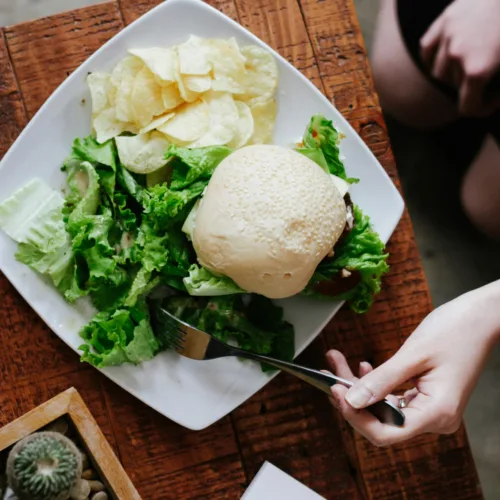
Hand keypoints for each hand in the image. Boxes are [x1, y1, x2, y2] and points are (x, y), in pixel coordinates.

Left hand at [327, 282, 499, 445]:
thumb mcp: (413, 355)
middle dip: (352, 398)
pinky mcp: (425, 398)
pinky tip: (363, 367)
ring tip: (338, 362)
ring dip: (359, 387)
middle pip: (380, 422)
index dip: (355, 416)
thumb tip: (350, 401)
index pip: (385, 434)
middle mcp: (434, 418)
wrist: (481, 318)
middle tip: (330, 375)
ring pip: (383, 408)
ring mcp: (430, 410)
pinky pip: (393, 398)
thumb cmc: (456, 331)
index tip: (335, 392)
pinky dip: (375, 384)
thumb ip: (381, 381)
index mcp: (436, 413)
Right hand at [420, 0, 499, 115]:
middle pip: (454, 88)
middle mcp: (456, 56)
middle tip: (490, 73)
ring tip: (471, 62)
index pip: (468, 108)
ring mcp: (448, 37)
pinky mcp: (444, 21)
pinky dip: (434, 58)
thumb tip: (496, 101)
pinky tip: (449, 55)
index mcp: (477, 70)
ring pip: (439, 72)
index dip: (483, 108)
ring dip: (452, 72)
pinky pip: (427, 51)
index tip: (495, 97)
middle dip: (471, 85)